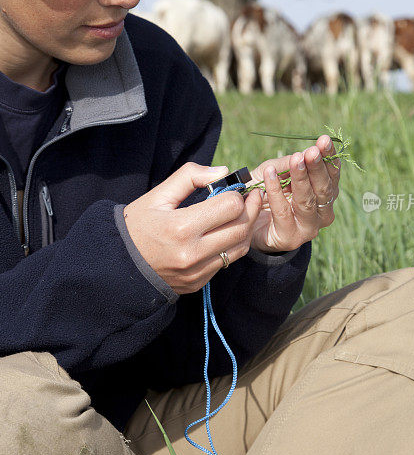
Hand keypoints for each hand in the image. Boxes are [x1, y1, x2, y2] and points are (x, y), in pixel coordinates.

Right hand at [123, 163, 262, 293]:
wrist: (119, 264)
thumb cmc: (138, 224)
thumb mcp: (158, 195)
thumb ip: (190, 177)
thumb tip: (223, 172)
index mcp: (181, 227)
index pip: (230, 207)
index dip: (236, 194)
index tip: (235, 188)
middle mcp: (191, 253)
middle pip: (241, 228)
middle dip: (251, 209)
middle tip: (252, 197)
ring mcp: (196, 272)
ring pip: (240, 248)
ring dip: (247, 228)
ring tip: (244, 213)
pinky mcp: (198, 283)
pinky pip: (227, 262)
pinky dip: (233, 245)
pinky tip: (227, 232)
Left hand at [249, 134, 339, 252]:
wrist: (243, 222)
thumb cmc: (262, 193)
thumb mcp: (274, 171)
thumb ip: (288, 164)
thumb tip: (306, 151)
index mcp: (324, 194)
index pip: (332, 174)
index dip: (329, 157)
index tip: (324, 141)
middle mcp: (322, 212)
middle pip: (324, 188)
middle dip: (317, 168)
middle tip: (312, 152)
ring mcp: (309, 227)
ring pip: (307, 201)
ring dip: (301, 178)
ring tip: (295, 160)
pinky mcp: (291, 237)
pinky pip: (283, 211)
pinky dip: (275, 191)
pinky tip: (269, 174)